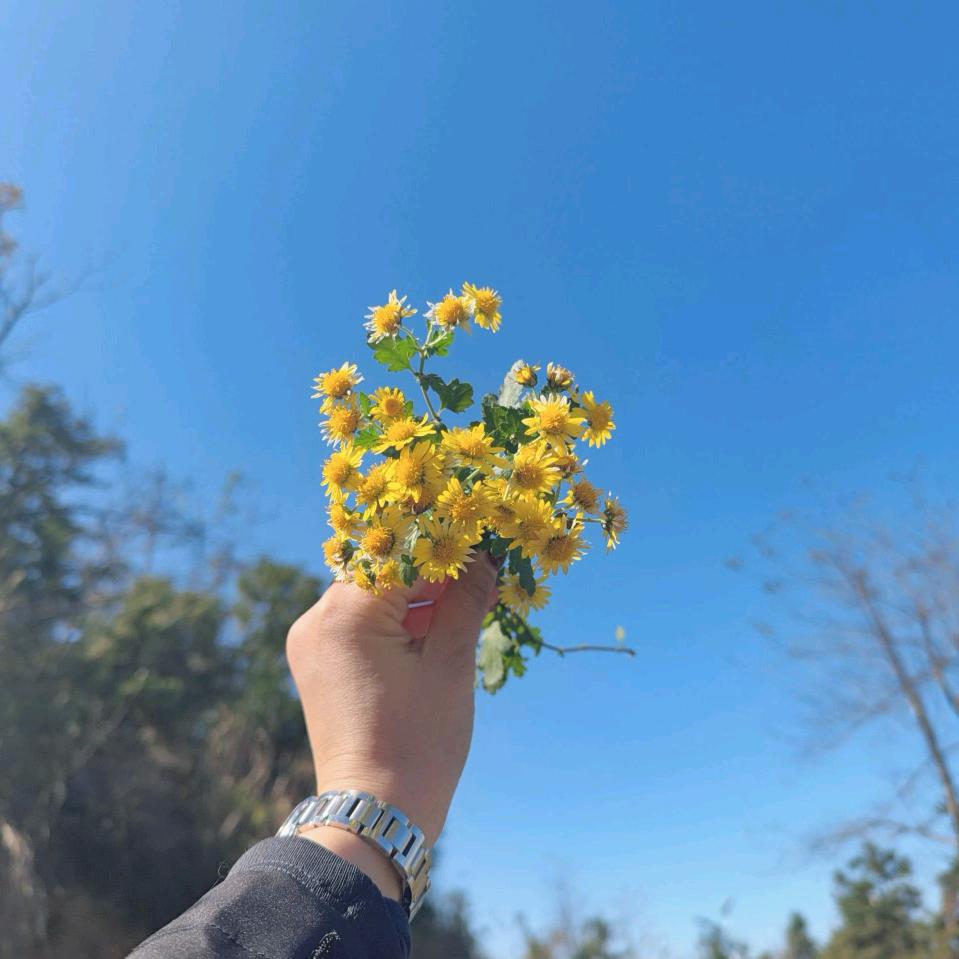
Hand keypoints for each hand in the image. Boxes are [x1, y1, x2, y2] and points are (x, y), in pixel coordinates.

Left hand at [285, 556, 498, 897]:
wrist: (374, 811)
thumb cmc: (419, 741)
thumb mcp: (450, 665)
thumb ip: (466, 600)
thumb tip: (487, 555)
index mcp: (346, 614)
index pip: (402, 555)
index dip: (447, 549)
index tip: (484, 546)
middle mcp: (317, 619)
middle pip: (383, 571)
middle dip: (431, 573)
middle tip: (480, 577)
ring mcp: (311, 642)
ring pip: (371, 595)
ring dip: (414, 597)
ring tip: (463, 608)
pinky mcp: (316, 662)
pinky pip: (358, 622)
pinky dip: (393, 620)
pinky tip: (432, 631)